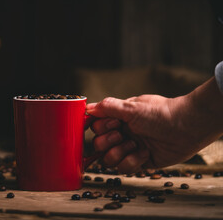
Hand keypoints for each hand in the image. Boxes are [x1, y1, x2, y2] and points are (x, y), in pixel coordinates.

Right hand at [86, 77, 222, 172]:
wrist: (186, 127)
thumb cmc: (160, 113)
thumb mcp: (131, 107)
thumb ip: (107, 107)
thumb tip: (88, 107)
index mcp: (119, 119)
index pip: (96, 127)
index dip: (101, 128)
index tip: (113, 124)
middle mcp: (122, 133)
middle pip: (98, 145)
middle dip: (108, 142)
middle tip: (121, 134)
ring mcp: (130, 148)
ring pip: (108, 160)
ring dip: (120, 152)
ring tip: (135, 144)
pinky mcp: (140, 162)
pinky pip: (124, 168)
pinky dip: (134, 161)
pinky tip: (146, 152)